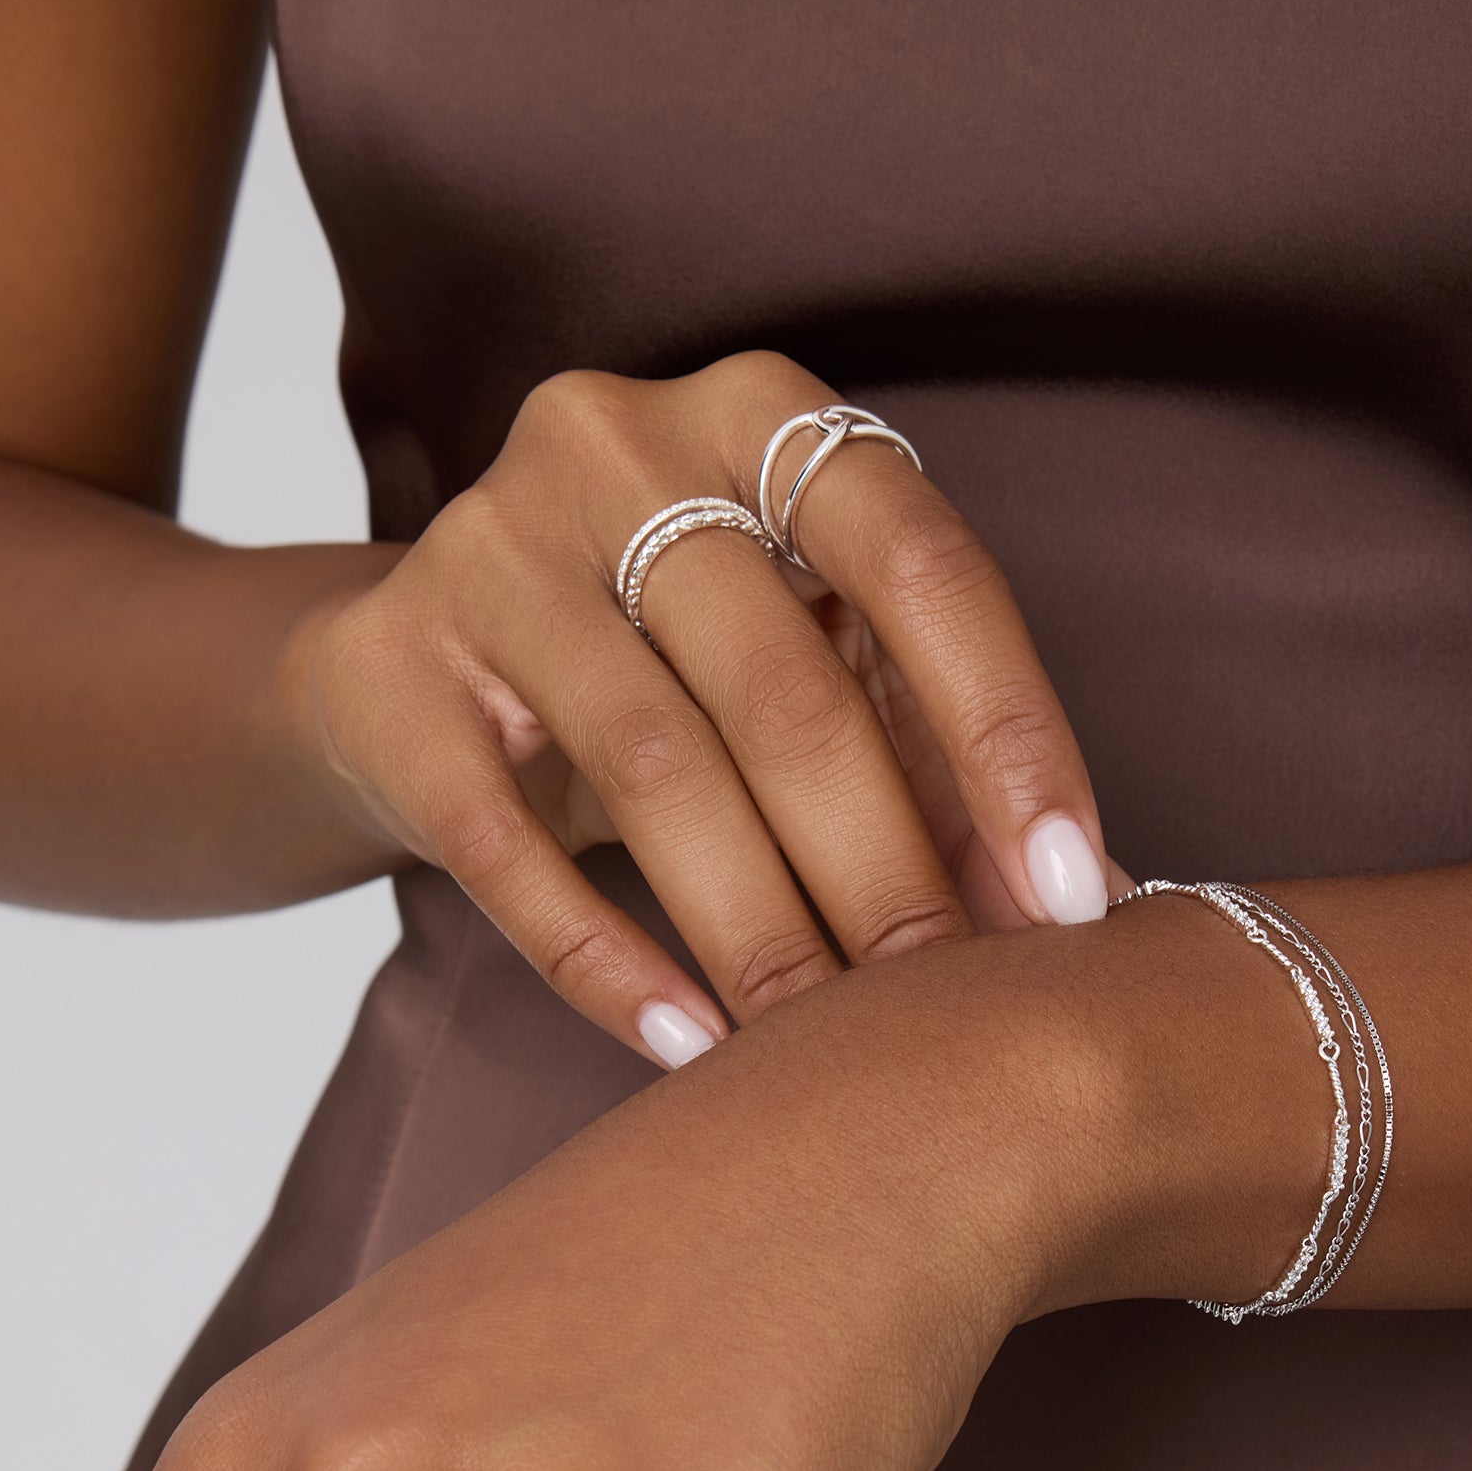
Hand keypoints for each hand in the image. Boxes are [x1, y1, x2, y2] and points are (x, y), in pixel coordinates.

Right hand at [285, 350, 1109, 1066]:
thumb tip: (1081, 902)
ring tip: (824, 1053)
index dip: (1010, 733)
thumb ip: (934, 757)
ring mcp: (486, 551)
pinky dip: (606, 963)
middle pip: (787, 688)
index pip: (923, 564)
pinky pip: (507, 846)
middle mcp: (617, 444)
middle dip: (886, 873)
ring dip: (759, 932)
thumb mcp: (807, 662)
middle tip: (947, 1016)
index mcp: (762, 416)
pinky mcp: (391, 673)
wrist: (411, 669)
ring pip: (655, 769)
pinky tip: (688, 1048)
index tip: (1075, 894)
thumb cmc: (669, 666)